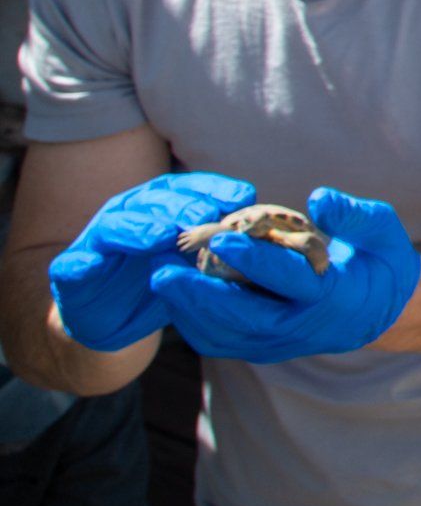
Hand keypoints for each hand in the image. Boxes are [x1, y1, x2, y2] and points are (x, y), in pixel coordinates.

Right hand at [50, 172, 255, 351]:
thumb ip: (222, 244)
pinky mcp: (70, 269)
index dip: (216, 189)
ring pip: (117, 225)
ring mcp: (97, 239)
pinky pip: (74, 263)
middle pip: (156, 201)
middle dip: (182, 206)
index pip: (191, 188)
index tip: (244, 198)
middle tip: (205, 218)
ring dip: (139, 229)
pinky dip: (82, 262)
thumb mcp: (197, 263)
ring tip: (161, 237)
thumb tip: (264, 232)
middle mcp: (130, 213)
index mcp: (162, 205)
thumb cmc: (161, 280)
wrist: (109, 316)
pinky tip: (92, 264)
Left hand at [150, 188, 420, 362]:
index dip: (256, 259)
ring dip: (190, 309)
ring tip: (161, 280)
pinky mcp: (263, 347)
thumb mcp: (381, 230)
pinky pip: (221, 341)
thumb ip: (353, 215)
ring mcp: (280, 342)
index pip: (288, 279)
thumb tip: (318, 197)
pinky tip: (174, 298)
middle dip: (201, 294)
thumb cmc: (379, 259)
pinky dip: (194, 323)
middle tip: (164, 270)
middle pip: (244, 316)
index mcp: (332, 295)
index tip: (224, 236)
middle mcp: (301, 326)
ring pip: (226, 333)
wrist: (380, 309)